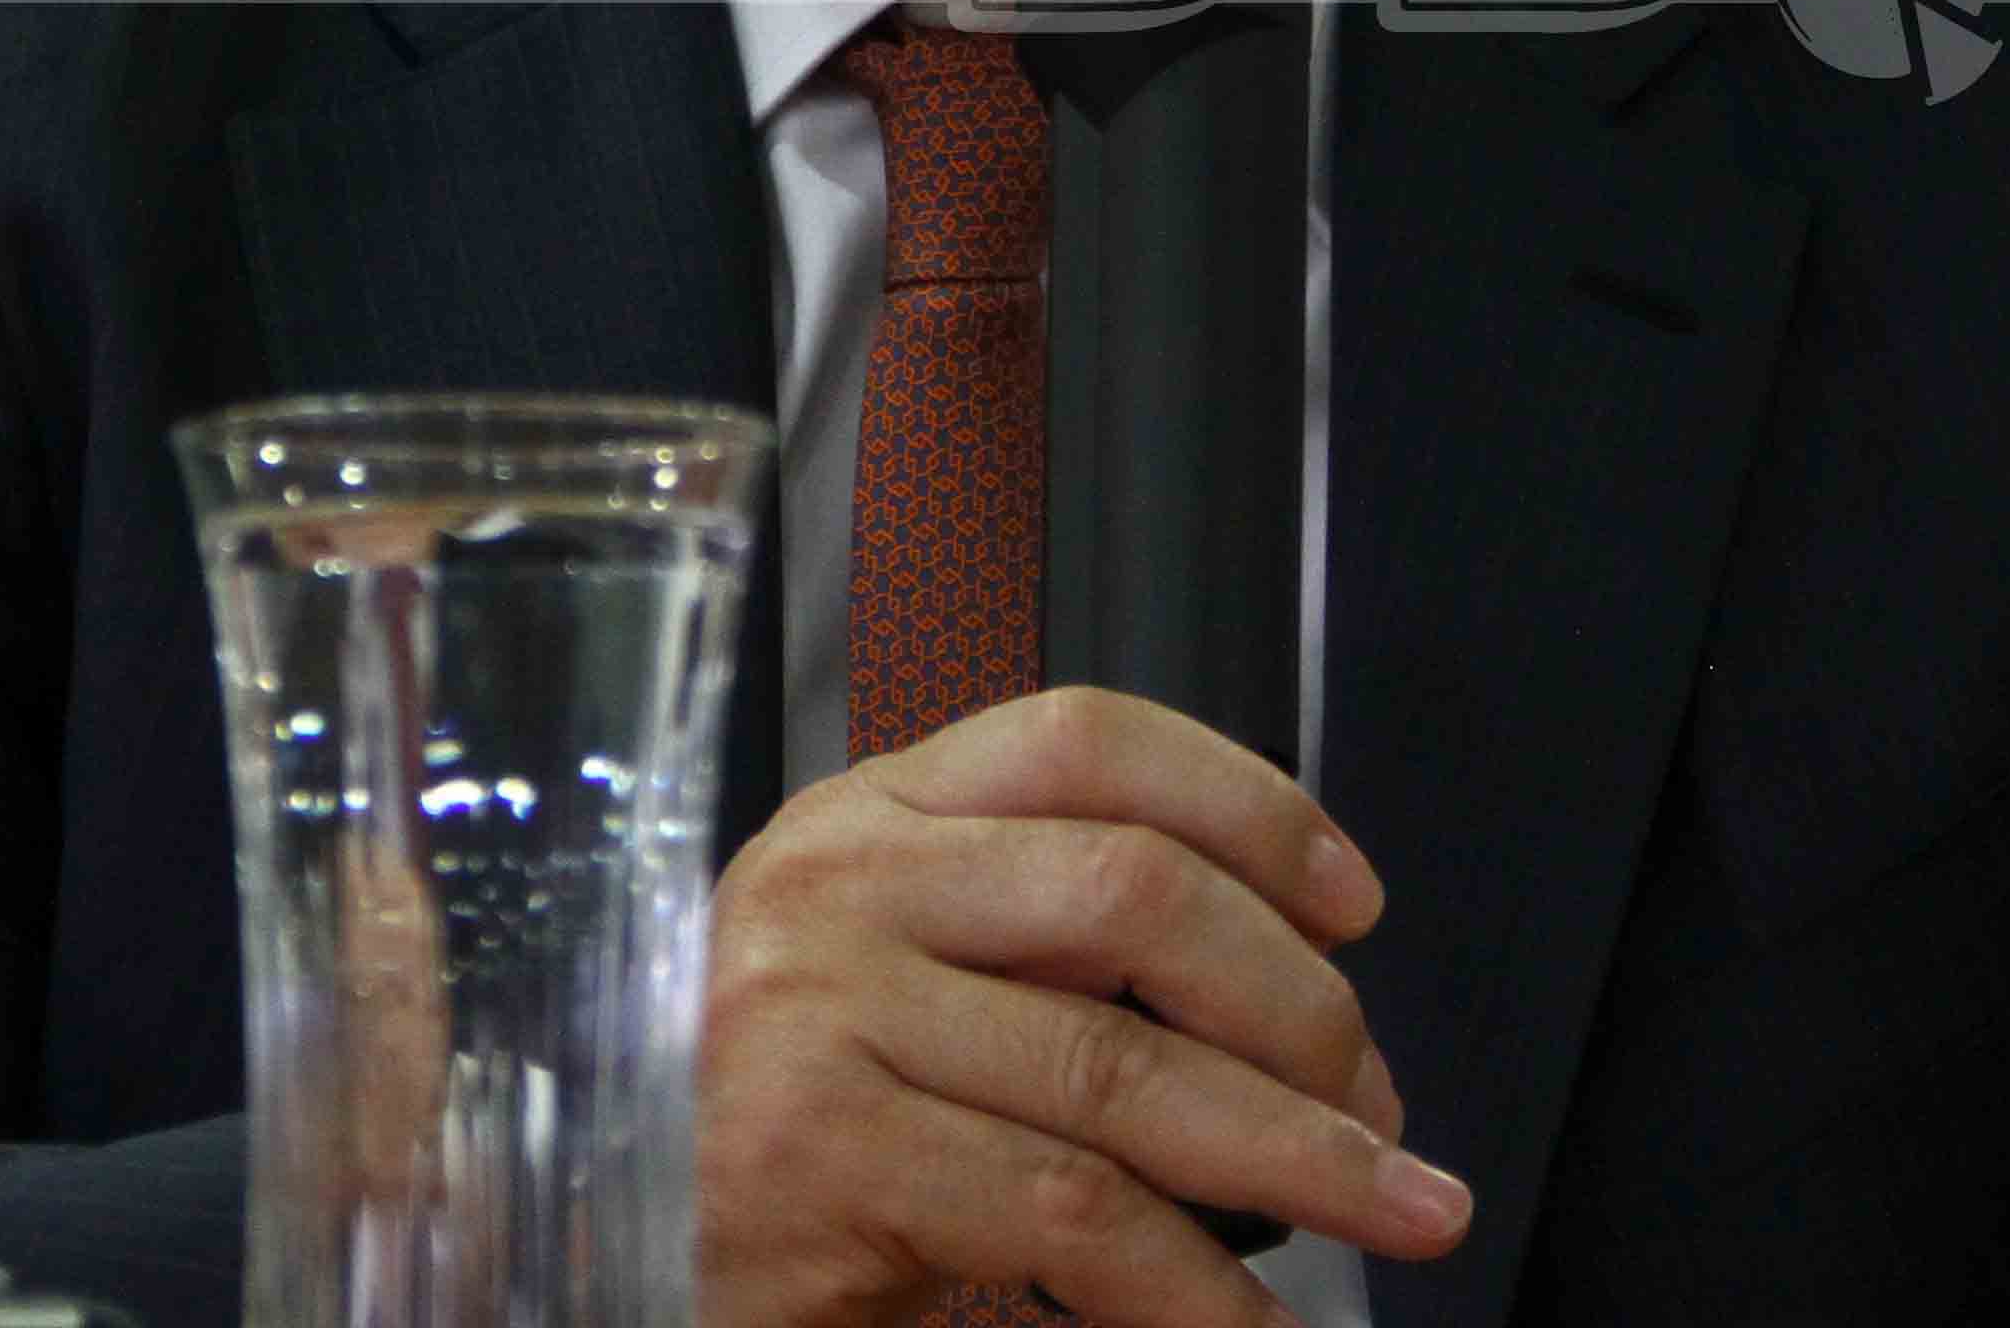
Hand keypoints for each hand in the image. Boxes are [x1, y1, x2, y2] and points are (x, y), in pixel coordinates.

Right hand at [695, 684, 1473, 1326]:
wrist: (610, 1257)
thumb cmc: (782, 1140)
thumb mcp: (897, 993)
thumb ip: (1042, 952)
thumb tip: (1293, 1011)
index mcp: (865, 817)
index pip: (1084, 737)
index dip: (1250, 804)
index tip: (1354, 902)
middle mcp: (833, 886)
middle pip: (1135, 892)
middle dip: (1300, 1008)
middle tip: (1382, 1110)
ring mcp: (815, 1016)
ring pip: (1124, 1072)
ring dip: (1299, 1154)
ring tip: (1399, 1210)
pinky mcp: (819, 1159)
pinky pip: (1070, 1217)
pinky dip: (1199, 1291)